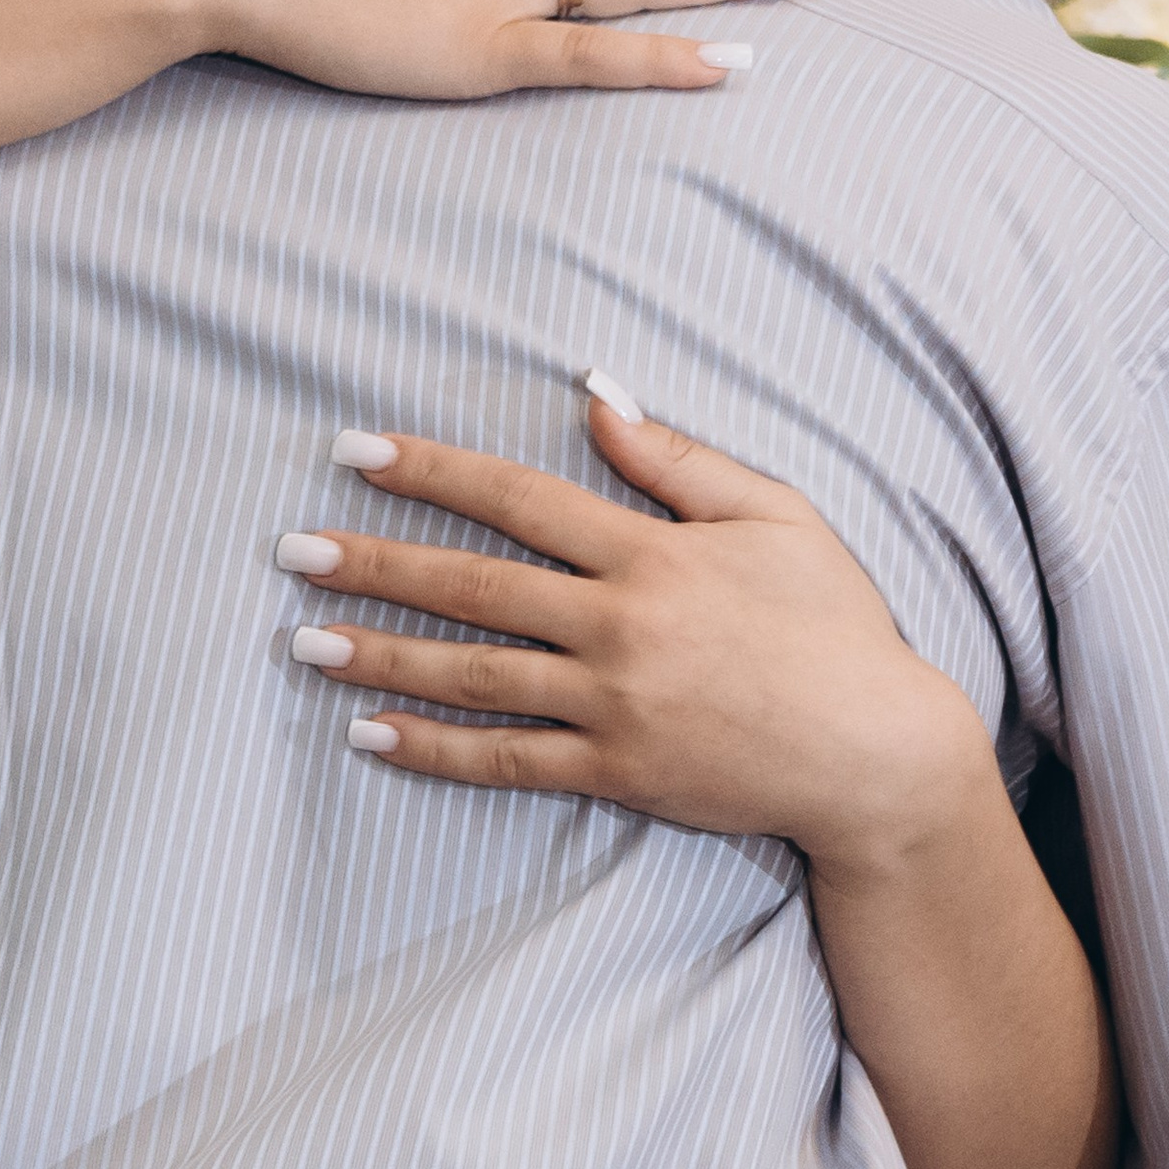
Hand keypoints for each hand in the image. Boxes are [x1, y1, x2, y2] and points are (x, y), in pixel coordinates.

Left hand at [273, 388, 984, 869]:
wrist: (877, 753)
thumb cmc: (834, 626)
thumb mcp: (775, 516)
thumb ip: (677, 460)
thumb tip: (596, 396)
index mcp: (651, 553)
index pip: (516, 498)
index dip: (430, 470)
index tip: (355, 451)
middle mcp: (619, 626)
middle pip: (472, 585)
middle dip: (375, 563)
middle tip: (291, 550)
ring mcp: (612, 705)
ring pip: (472, 675)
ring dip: (380, 657)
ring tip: (303, 642)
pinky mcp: (616, 771)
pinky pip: (506, 760)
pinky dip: (433, 749)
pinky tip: (369, 734)